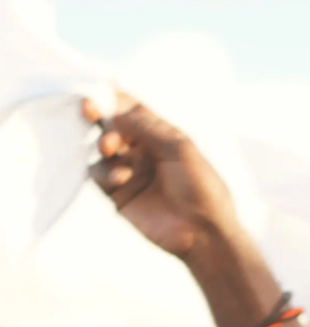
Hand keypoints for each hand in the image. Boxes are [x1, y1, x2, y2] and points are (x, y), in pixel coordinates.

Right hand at [83, 96, 242, 261]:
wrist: (203, 233)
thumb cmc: (203, 188)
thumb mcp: (182, 150)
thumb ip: (149, 128)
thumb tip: (118, 110)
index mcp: (163, 137)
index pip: (133, 111)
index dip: (114, 100)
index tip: (96, 92)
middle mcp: (144, 152)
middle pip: (113, 127)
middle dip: (100, 117)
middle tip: (89, 110)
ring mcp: (130, 172)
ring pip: (102, 150)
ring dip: (103, 144)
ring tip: (111, 148)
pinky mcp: (119, 195)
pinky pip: (100, 175)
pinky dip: (105, 172)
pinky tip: (121, 178)